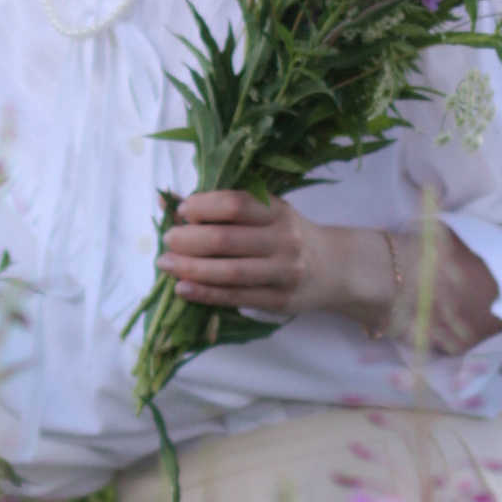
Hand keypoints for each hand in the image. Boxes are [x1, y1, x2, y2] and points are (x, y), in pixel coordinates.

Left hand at [158, 195, 501, 351]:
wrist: (336, 268)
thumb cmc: (290, 234)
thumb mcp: (270, 211)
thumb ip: (228, 207)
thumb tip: (169, 201)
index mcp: (279, 211)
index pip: (236, 204)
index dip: (202, 205)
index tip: (182, 210)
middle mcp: (283, 240)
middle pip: (226, 239)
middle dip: (188, 240)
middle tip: (168, 241)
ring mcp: (283, 273)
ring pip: (228, 272)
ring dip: (190, 269)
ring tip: (166, 265)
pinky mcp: (279, 301)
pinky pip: (236, 297)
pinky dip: (205, 294)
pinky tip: (183, 289)